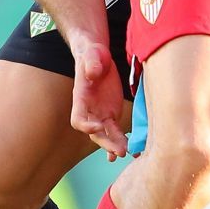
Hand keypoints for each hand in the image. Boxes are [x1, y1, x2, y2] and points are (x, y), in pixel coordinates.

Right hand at [70, 39, 128, 157]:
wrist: (98, 57)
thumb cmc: (93, 55)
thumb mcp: (93, 55)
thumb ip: (92, 63)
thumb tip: (92, 73)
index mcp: (81, 99)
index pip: (79, 119)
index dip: (87, 126)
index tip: (99, 127)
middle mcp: (89, 111)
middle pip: (94, 133)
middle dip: (106, 143)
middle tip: (119, 151)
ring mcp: (101, 114)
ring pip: (107, 135)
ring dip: (115, 145)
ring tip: (126, 153)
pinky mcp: (112, 114)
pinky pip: (116, 132)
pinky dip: (121, 141)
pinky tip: (130, 151)